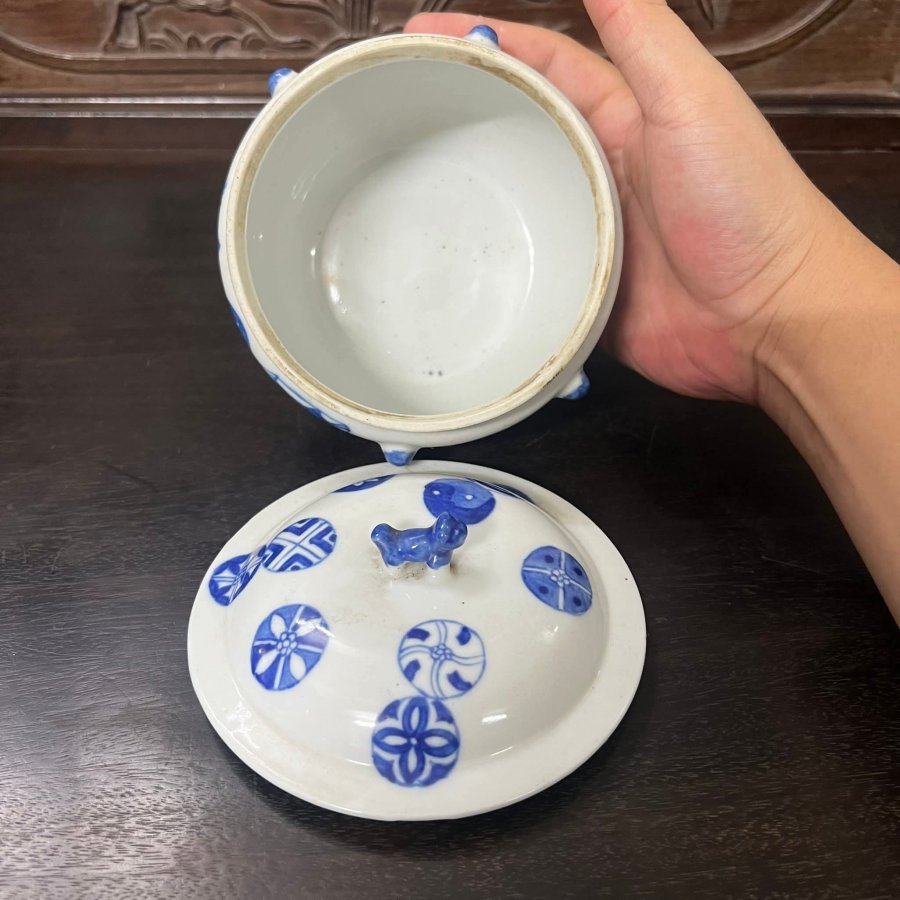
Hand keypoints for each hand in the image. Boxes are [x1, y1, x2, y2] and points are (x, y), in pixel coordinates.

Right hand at [406, 1, 837, 403]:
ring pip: (512, 203)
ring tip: (399, 181)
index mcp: (623, 117)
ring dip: (465, 191)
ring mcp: (587, 233)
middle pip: (516, 131)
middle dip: (457, 113)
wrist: (767, 316)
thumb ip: (642, 33)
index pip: (541, 64)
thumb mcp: (692, 99)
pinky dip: (488, 266)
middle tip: (393, 106)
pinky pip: (523, 273)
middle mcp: (599, 171)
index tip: (420, 35)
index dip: (483, 41)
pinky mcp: (581, 289)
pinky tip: (447, 263)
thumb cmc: (744, 205)